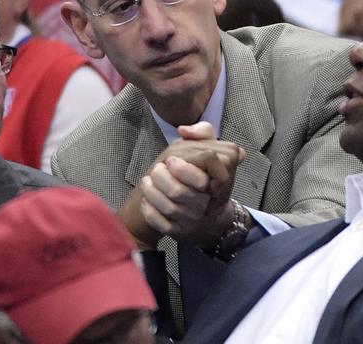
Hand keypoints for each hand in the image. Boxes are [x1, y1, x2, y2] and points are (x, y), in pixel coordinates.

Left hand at [117, 121, 245, 248]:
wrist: (208, 214)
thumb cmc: (207, 176)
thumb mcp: (212, 150)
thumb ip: (203, 133)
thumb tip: (183, 130)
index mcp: (217, 184)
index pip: (202, 179)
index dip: (186, 170)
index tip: (172, 160)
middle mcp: (206, 205)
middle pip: (179, 192)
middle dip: (162, 178)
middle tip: (156, 168)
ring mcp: (193, 221)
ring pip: (168, 208)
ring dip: (152, 192)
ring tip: (146, 180)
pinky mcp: (179, 233)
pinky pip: (161, 224)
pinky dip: (150, 212)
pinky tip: (145, 201)